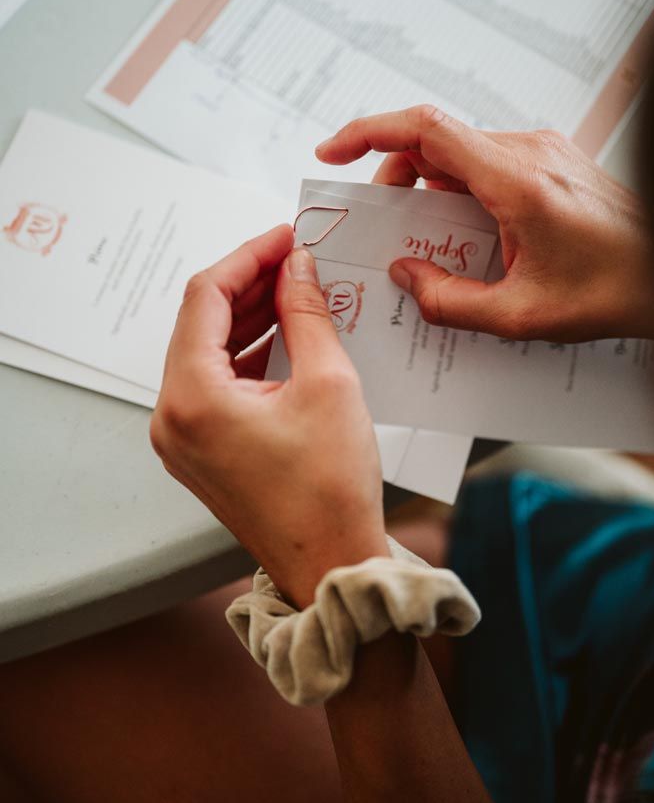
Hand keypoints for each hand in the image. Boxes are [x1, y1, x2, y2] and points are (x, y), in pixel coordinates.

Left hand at [150, 225, 386, 608]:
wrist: (331, 566)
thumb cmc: (332, 490)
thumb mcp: (329, 384)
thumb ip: (307, 314)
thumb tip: (298, 267)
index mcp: (191, 398)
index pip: (205, 297)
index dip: (248, 257)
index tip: (286, 236)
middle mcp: (171, 417)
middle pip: (201, 323)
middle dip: (249, 285)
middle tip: (296, 260)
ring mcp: (181, 438)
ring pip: (208, 353)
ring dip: (250, 318)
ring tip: (297, 291)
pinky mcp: (201, 451)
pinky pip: (216, 385)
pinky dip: (248, 355)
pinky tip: (287, 336)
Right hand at [316, 105, 653, 342]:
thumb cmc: (614, 290)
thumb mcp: (521, 315)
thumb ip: (450, 301)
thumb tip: (405, 276)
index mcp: (516, 179)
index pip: (424, 129)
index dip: (367, 132)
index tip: (332, 152)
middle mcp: (527, 150)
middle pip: (434, 142)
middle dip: (395, 179)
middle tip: (384, 229)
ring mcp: (541, 150)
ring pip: (459, 153)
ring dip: (430, 188)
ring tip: (426, 242)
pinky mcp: (550, 161)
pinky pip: (487, 164)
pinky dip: (461, 192)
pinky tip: (465, 236)